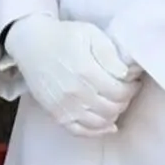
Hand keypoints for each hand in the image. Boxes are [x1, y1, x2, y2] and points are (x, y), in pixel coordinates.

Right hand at [5, 15, 140, 136]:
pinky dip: (97, 130)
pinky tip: (107, 123)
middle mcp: (76, 92)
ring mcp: (65, 106)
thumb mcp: (89, 33)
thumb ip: (110, 53)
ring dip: (114, 113)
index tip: (133, 80)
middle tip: (126, 90)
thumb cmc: (62, 36)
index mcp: (86, 70)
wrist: (31, 44)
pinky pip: (81, 131)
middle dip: (125, 100)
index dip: (132, 87)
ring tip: (115, 101)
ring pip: (100, 122)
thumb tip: (127, 73)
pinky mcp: (56, 114)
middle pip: (113, 108)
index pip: (120, 91)